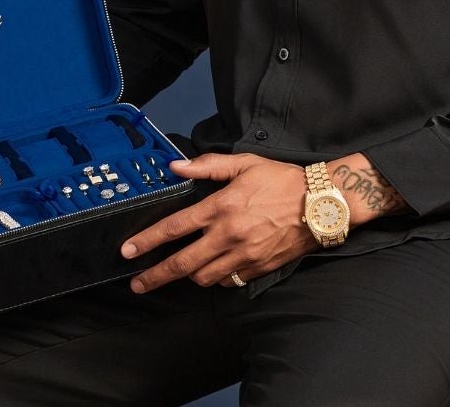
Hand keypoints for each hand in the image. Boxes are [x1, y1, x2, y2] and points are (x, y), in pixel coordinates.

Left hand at [119, 153, 314, 292]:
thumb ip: (207, 166)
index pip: (174, 228)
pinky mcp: (258, 269)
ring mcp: (243, 256)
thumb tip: (175, 167)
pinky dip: (216, 278)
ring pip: (203, 277)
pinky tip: (212, 270)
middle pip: (182, 264)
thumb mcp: (244, 164)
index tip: (128, 252)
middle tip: (138, 284)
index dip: (147, 241)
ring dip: (188, 276)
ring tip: (179, 271)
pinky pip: (228, 281)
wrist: (322, 204)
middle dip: (155, 276)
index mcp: (220, 208)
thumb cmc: (282, 180)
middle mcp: (228, 235)